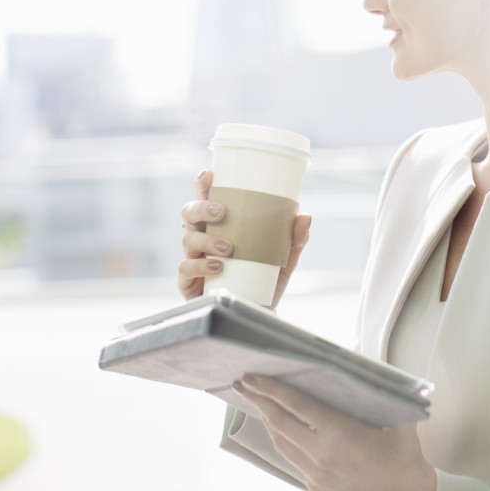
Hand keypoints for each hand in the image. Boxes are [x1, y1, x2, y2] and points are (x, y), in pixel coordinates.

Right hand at [177, 170, 311, 308]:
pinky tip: (218, 267)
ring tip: (228, 248)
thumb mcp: (284, 258)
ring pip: (187, 239)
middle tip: (222, 212)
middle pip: (189, 213)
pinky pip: (184, 269)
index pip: (206, 199)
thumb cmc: (265, 280)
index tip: (210, 174)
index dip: (203, 184)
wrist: (259, 315)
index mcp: (221, 226)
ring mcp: (194, 260)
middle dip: (201, 207)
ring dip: (206, 240)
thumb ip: (295, 239)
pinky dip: (200, 266)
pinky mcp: (189, 283)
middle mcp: (203, 239)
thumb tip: (305, 216)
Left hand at [234, 376, 435, 490]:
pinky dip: (284, 442)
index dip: (271, 389)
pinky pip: (293, 461)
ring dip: (268, 422)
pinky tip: (283, 432)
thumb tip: (372, 371)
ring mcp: (316, 475)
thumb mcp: (402, 423)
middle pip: (279, 423)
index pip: (296, 405)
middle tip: (244, 383)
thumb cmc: (406, 464)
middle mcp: (321, 455)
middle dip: (259, 401)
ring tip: (259, 403)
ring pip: (281, 444)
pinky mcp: (316, 488)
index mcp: (339, 434)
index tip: (253, 377)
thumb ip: (385, 395)